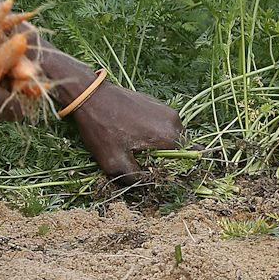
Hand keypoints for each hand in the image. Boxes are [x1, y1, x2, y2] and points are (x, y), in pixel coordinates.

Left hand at [38, 49, 183, 181]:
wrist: (90, 95)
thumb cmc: (102, 128)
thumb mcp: (114, 162)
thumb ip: (134, 178)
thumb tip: (145, 185)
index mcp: (169, 135)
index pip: (188, 159)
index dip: (177, 171)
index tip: (161, 176)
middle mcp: (174, 121)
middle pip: (179, 149)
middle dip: (165, 159)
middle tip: (144, 165)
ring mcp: (166, 109)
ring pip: (170, 137)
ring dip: (158, 146)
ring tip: (136, 150)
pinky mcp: (157, 103)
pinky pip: (162, 125)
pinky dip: (153, 133)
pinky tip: (133, 135)